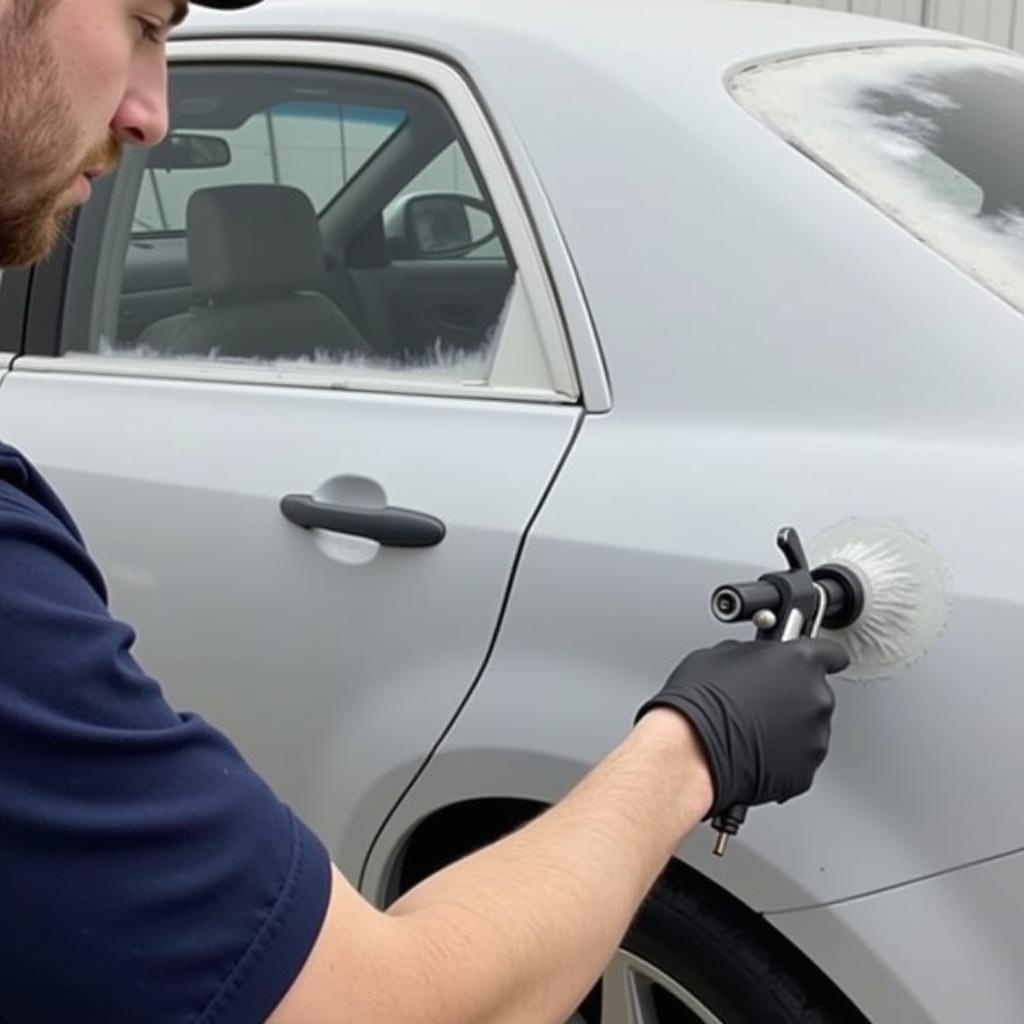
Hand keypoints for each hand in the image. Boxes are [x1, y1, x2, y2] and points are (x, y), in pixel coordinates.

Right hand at [636, 639, 848, 815]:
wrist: (690, 751)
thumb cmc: (699, 704)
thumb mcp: (719, 655)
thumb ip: (750, 654)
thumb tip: (752, 660)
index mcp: (800, 661)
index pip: (831, 653)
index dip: (817, 657)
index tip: (809, 663)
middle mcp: (815, 697)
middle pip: (815, 692)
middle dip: (791, 696)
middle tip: (759, 702)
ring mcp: (814, 737)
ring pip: (808, 728)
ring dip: (788, 727)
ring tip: (751, 729)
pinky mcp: (805, 770)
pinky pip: (798, 759)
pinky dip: (781, 756)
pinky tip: (754, 750)